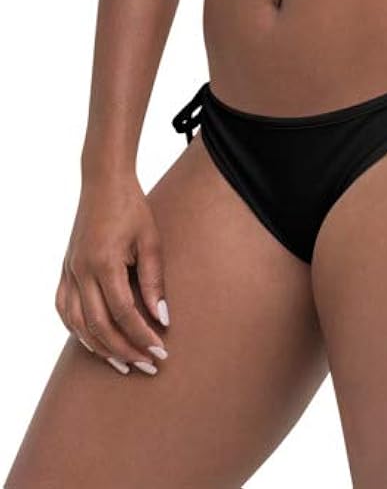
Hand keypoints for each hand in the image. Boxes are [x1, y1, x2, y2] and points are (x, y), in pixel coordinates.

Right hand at [55, 173, 169, 375]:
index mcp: (104, 262)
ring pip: (77, 324)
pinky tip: (94, 341)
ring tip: (123, 363)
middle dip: (124, 350)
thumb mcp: (151, 240)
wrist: (104, 182)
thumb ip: (155, 281)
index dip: (142, 336)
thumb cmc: (132, 208)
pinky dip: (77, 330)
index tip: (161, 351)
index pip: (124, 313)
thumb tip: (162, 319)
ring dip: (100, 348)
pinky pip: (64, 309)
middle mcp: (81, 271)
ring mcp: (69, 271)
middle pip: (99, 326)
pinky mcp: (65, 269)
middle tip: (147, 365)